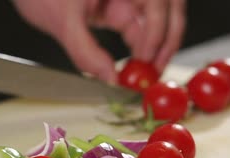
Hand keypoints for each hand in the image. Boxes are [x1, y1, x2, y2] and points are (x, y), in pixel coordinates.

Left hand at [12, 0, 185, 82]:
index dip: (157, 32)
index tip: (145, 61)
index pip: (156, 2)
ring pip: (155, 19)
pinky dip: (139, 46)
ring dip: (156, 45)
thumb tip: (109, 78)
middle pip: (166, 8)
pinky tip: (135, 65)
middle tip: (156, 69)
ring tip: (148, 71)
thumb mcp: (62, 20)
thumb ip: (86, 52)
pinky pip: (137, 26)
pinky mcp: (115, 7)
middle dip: (166, 40)